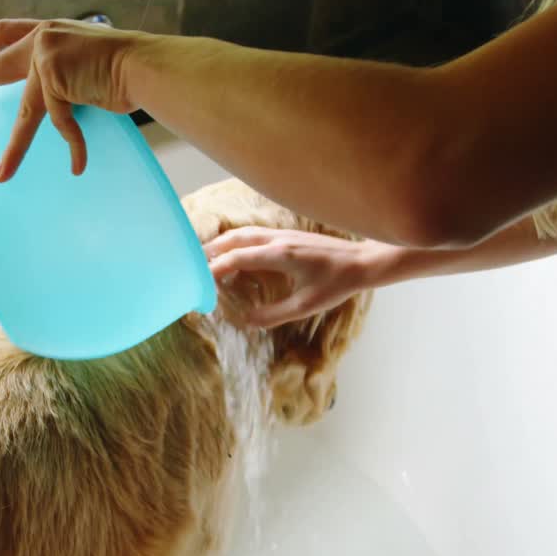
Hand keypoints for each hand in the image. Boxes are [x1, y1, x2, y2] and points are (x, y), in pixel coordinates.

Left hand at [0, 19, 144, 181]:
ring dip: (15, 151)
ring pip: (26, 114)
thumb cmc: (130, 69)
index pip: (6, 30)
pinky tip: (77, 166)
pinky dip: (73, 147)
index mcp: (49, 31)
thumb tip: (63, 95)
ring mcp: (45, 57)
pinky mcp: (53, 79)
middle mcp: (43, 39)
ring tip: (0, 175)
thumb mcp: (91, 61)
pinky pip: (58, 123)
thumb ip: (69, 70)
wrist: (145, 65)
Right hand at [205, 227, 400, 326]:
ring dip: (223, 244)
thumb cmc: (337, 284)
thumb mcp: (305, 306)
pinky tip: (235, 254)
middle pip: (234, 239)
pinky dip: (237, 242)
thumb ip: (274, 314)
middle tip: (193, 267)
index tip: (201, 282)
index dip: (215, 269)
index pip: (237, 257)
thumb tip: (247, 322)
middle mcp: (278, 239)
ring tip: (207, 260)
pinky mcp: (288, 234)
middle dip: (211, 252)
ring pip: (243, 233)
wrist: (363, 262)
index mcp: (280, 254)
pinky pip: (254, 234)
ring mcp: (283, 233)